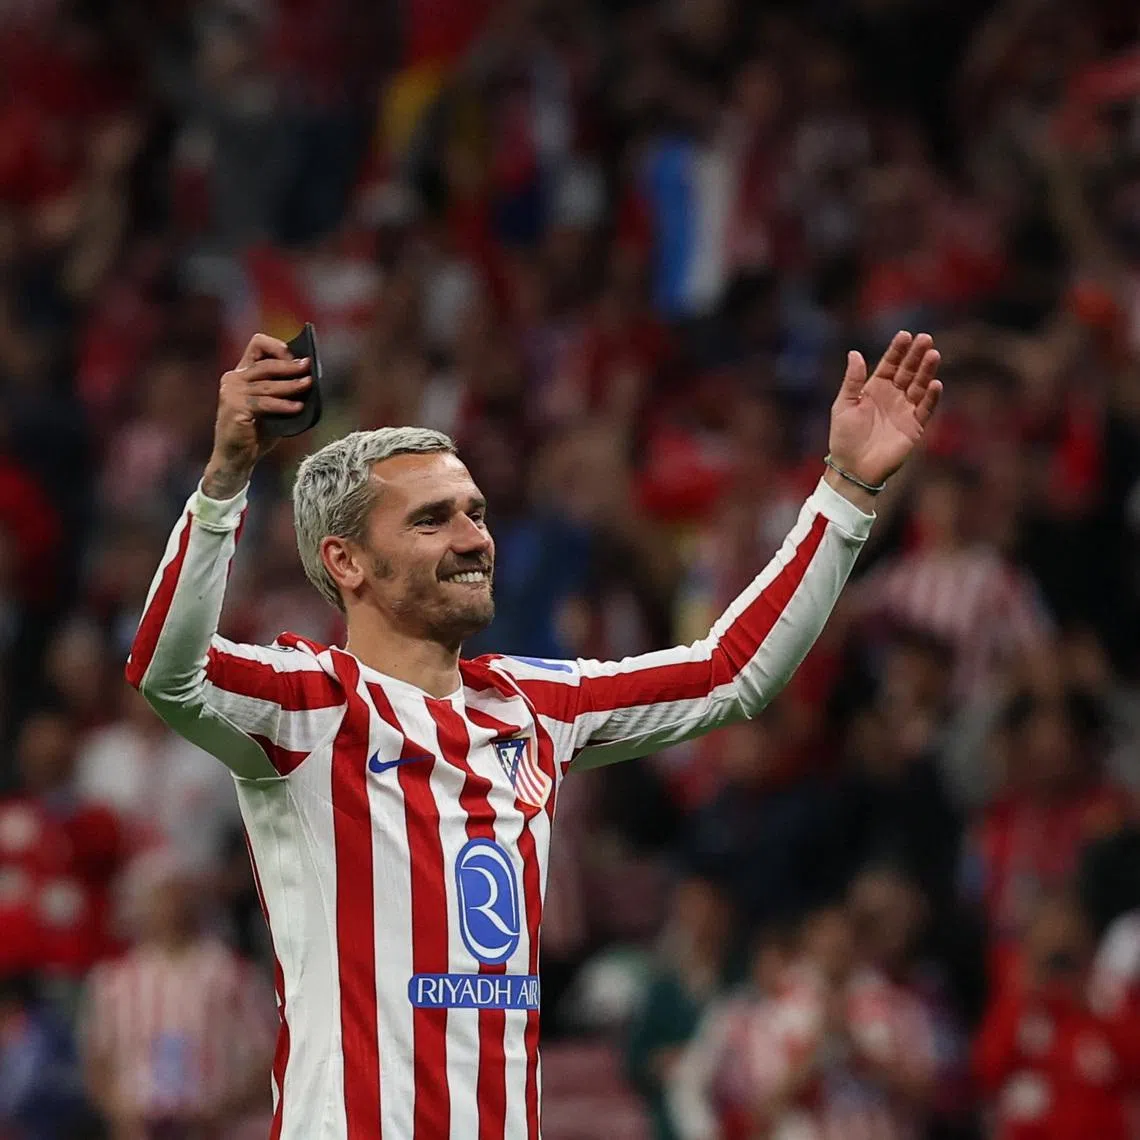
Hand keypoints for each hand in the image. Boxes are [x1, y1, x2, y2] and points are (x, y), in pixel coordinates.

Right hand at [204, 333, 310, 497]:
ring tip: (309, 385)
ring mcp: (232, 392)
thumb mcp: (272, 406)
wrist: (237, 458)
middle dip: (290, 364)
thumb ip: (282, 390)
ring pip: (268, 383)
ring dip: (291, 384)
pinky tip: (298, 407)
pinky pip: (265, 403)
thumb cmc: (257, 432)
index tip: (297, 356)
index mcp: (242, 373)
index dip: (278, 347)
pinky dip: (284, 405)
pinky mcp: (235, 407)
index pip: (258, 345)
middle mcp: (234, 378)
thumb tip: (309, 378)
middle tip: (308, 367)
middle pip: (266, 363)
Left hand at [827, 331, 941, 487]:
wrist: (853, 468)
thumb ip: (852, 380)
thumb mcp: (843, 405)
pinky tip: (935, 384)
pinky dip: (931, 397)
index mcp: (875, 388)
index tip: (905, 335)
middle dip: (916, 355)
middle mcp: (892, 396)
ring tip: (933, 355)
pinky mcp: (914, 426)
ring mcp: (905, 410)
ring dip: (927, 371)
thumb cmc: (844, 437)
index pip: (889, 364)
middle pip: (908, 371)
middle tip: (925, 338)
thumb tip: (854, 352)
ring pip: (919, 386)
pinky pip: (925, 408)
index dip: (897, 350)